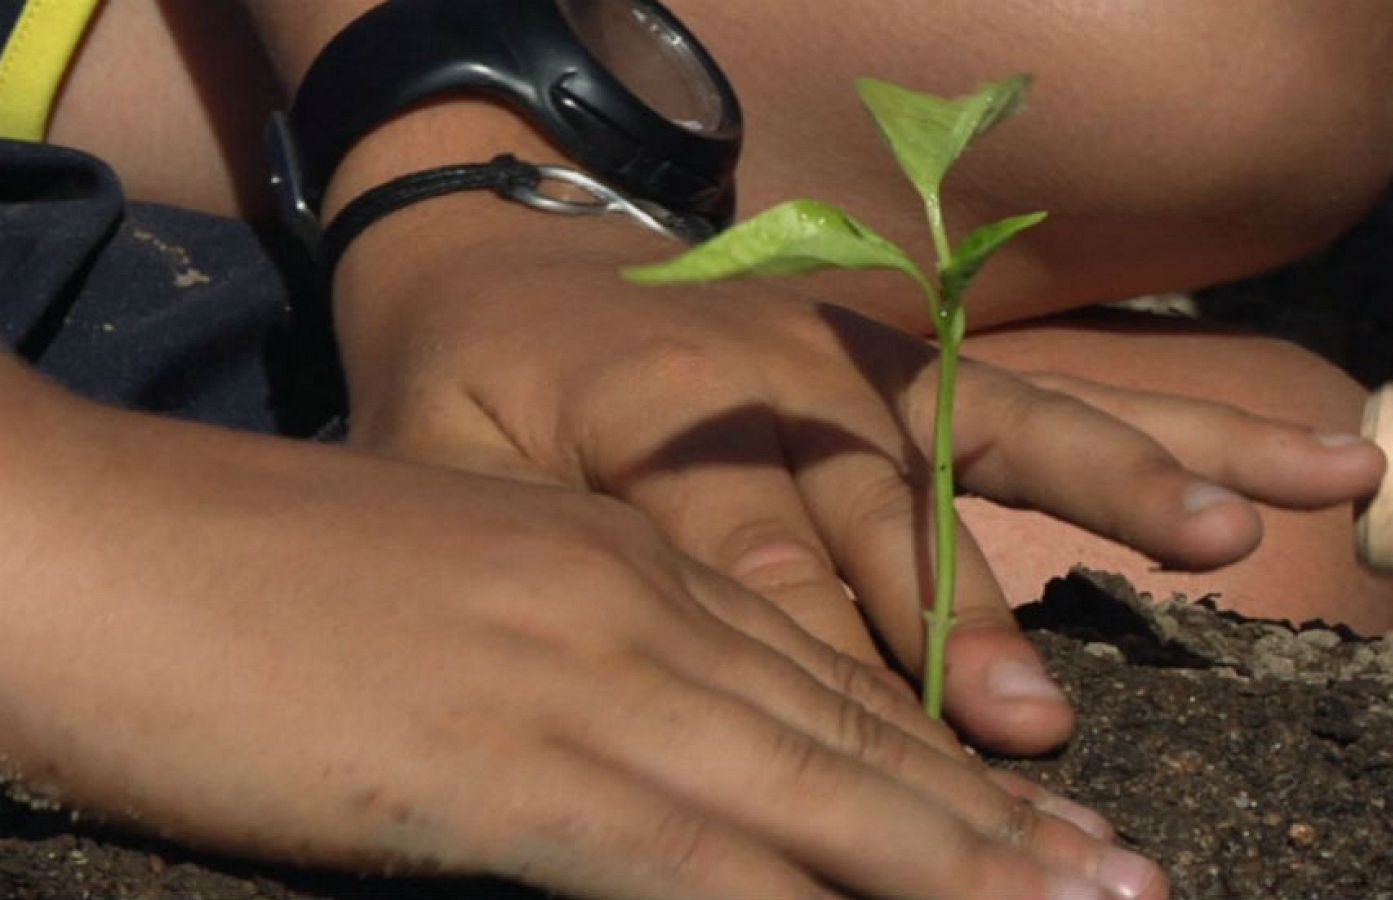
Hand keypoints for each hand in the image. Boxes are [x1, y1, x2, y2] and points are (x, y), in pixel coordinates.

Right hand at [0, 371, 1164, 899]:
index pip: (823, 678)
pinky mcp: (516, 766)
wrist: (109, 542)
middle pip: (855, 739)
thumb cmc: (259, 580)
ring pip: (819, 798)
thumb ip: (568, 663)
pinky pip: (700, 870)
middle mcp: (640, 613)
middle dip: (998, 832)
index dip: (943, 766)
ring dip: (957, 874)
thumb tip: (635, 747)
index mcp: (624, 565)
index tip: (1047, 827)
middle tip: (1130, 885)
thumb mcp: (456, 599)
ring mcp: (591, 684)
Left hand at [330, 197, 1386, 754]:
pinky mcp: (912, 353)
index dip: (817, 681)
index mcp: (656, 418)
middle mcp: (781, 380)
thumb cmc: (464, 383)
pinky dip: (1161, 423)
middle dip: (960, 628)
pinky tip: (1281, 462)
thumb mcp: (438, 473)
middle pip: (884, 516)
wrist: (504, 237)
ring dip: (1120, 485)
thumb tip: (596, 711)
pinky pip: (1043, 388)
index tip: (886, 790)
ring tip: (1238, 534)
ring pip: (999, 428)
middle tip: (1033, 736)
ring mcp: (858, 358)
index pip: (752, 572)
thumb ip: (524, 573)